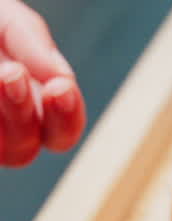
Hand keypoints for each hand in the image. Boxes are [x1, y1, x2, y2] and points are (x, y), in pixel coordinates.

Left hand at [0, 0, 84, 165]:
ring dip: (0, 113)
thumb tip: (64, 80)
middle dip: (23, 113)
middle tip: (13, 75)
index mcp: (29, 103)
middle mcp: (1, 125)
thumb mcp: (6, 21)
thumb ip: (34, 45)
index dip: (67, 117)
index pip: (59, 131)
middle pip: (22, 149)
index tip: (61, 87)